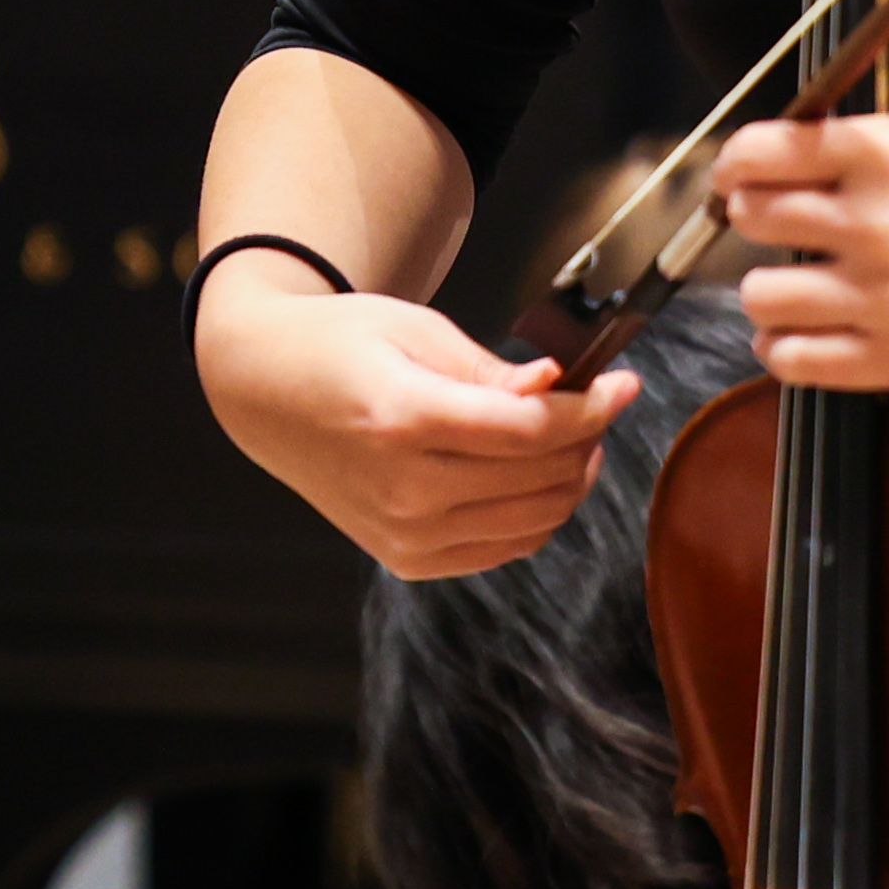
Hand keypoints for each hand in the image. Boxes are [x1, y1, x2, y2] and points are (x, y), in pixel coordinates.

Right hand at [192, 273, 641, 580]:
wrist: (264, 391)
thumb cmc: (336, 345)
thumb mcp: (412, 329)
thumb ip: (488, 370)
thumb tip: (558, 386)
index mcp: (402, 418)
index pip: (531, 429)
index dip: (593, 408)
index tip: (624, 383)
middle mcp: (404, 489)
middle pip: (542, 477)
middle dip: (588, 437)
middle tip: (597, 402)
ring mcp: (404, 534)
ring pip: (535, 520)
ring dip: (571, 478)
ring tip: (570, 436)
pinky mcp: (407, 559)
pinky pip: (505, 548)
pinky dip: (537, 514)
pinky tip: (536, 475)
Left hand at [712, 107, 888, 392]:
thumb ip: (862, 144)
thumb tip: (790, 153)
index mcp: (882, 154)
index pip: (758, 153)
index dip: (736, 163)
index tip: (737, 174)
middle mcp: (875, 223)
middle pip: (752, 219)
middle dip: (752, 216)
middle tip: (769, 222)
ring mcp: (887, 297)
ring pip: (761, 297)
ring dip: (766, 289)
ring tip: (792, 284)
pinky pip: (796, 362)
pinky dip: (783, 348)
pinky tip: (798, 333)